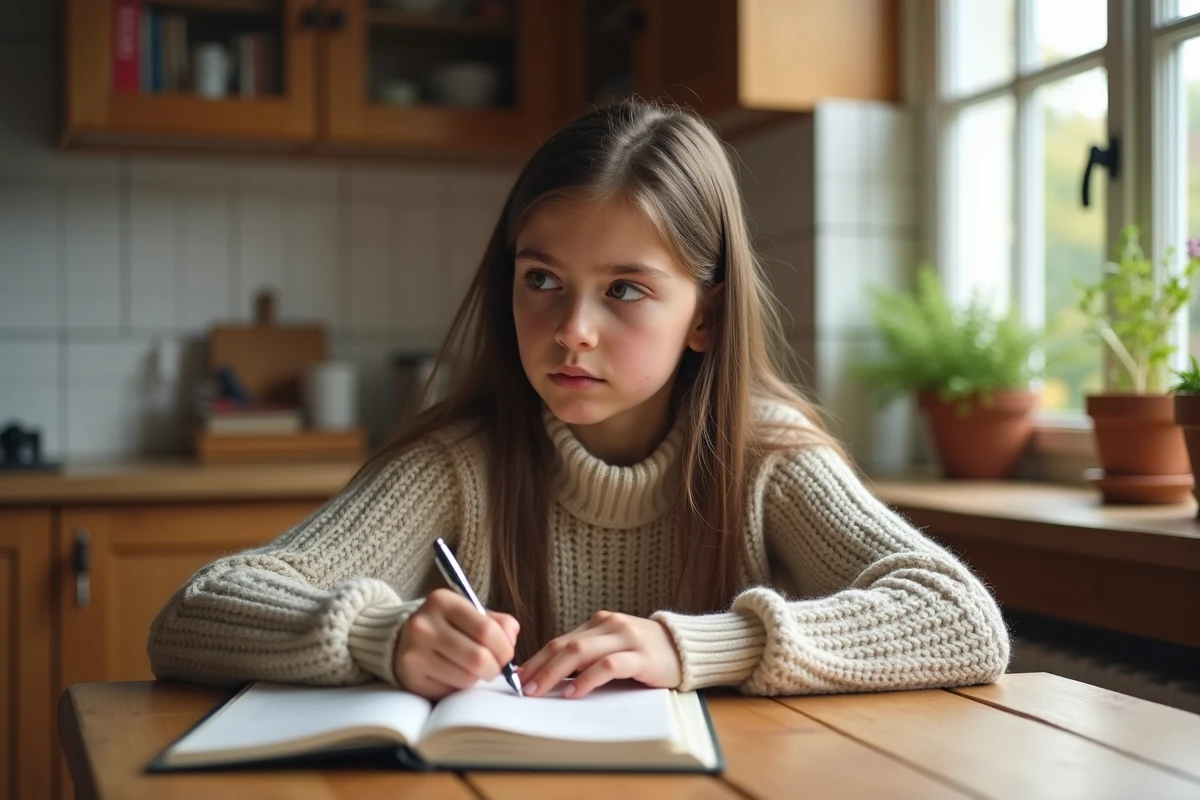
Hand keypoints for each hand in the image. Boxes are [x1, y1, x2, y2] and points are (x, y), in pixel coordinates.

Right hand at [393, 588, 519, 699]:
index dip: (504, 648)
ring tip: (472, 670)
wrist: (400, 639)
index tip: (506, 654)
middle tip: (494, 668)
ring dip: (477, 679)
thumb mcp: (470, 614)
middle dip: (495, 668)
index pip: (486, 629)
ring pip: (466, 678)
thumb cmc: (446, 626)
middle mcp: (424, 625)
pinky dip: (458, 687)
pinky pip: (449, 691)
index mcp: (442, 602)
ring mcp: (414, 653)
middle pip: (478, 658)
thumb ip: (498, 623)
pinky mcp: (410, 678)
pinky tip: (453, 676)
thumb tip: (512, 639)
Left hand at [517, 610, 681, 699]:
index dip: (536, 660)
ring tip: (540, 691)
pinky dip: (587, 678)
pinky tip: (574, 691)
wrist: (688, 649)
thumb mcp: (614, 649)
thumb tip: (550, 678)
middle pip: (564, 646)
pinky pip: (608, 665)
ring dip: (555, 673)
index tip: (517, 678)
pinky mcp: (641, 656)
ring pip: (580, 652)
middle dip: (539, 667)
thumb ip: (588, 658)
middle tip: (523, 688)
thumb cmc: (647, 655)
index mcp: (598, 623)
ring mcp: (625, 638)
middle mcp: (609, 625)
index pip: (559, 641)